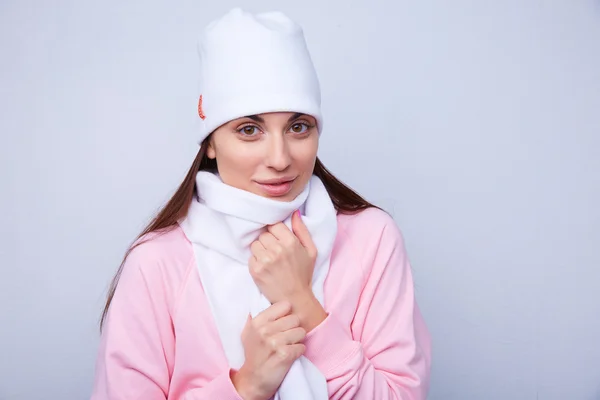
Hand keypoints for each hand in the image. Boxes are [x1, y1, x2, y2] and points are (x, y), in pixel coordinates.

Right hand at [231, 301, 305, 399]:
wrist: (253, 380)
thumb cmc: (253, 354)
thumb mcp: (248, 332)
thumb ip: (257, 316)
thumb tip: (265, 298)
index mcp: (257, 322)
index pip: (284, 305)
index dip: (287, 315)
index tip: (283, 324)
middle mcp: (265, 330)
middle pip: (295, 319)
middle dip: (294, 329)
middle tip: (287, 338)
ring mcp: (274, 343)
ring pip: (301, 332)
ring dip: (297, 340)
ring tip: (288, 346)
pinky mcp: (284, 355)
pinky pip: (302, 347)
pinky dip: (299, 352)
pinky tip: (290, 355)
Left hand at [249, 210, 327, 331]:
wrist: (294, 299)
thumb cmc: (303, 274)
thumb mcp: (311, 251)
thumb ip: (302, 230)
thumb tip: (294, 212)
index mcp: (291, 242)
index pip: (274, 225)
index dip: (275, 231)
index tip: (278, 239)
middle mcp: (277, 249)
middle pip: (263, 234)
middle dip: (268, 241)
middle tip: (275, 252)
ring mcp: (265, 260)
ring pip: (255, 244)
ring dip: (260, 250)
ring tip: (269, 260)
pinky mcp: (256, 270)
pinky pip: (251, 257)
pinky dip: (256, 261)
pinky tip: (265, 268)